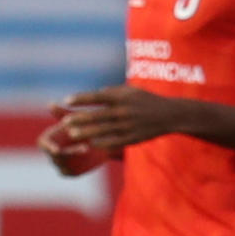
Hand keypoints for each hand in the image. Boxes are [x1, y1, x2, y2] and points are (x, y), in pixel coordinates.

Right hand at [37, 117, 109, 177]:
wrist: (102, 137)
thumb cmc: (87, 123)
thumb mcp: (76, 117)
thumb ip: (63, 114)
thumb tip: (50, 105)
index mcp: (49, 138)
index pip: (43, 144)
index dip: (48, 147)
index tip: (57, 150)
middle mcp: (52, 152)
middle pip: (55, 157)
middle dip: (69, 153)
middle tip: (86, 148)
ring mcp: (60, 163)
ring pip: (64, 166)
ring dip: (76, 160)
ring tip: (92, 150)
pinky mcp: (71, 172)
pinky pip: (72, 172)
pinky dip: (80, 166)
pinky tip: (91, 158)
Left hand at [57, 86, 176, 151]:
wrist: (170, 114)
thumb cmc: (146, 100)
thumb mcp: (130, 91)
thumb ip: (112, 92)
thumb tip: (95, 94)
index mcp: (122, 96)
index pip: (98, 97)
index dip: (82, 99)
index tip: (67, 100)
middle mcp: (124, 110)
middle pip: (98, 115)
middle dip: (80, 118)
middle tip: (64, 122)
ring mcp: (129, 125)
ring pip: (104, 130)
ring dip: (87, 132)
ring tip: (72, 134)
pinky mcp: (134, 138)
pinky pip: (115, 141)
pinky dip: (102, 143)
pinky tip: (91, 145)